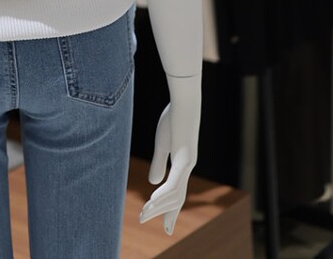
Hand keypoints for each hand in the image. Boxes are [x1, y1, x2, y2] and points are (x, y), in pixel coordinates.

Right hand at [139, 73, 200, 234]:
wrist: (185, 101)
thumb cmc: (174, 118)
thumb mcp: (162, 143)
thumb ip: (159, 163)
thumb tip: (153, 183)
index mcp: (183, 164)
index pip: (177, 194)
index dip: (171, 211)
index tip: (168, 229)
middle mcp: (188, 167)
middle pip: (177, 199)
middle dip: (165, 215)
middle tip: (157, 229)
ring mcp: (188, 164)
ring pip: (175, 195)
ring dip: (159, 207)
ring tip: (144, 214)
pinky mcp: (184, 158)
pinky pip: (174, 182)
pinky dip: (163, 194)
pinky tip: (153, 201)